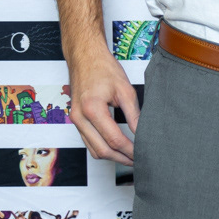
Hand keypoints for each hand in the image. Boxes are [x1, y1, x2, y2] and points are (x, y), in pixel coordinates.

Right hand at [68, 46, 140, 161]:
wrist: (84, 56)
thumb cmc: (102, 68)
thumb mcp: (125, 90)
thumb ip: (134, 114)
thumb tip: (143, 133)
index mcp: (92, 109)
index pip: (114, 140)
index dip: (130, 151)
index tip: (143, 154)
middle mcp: (79, 117)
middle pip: (102, 151)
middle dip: (122, 159)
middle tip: (138, 161)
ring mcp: (75, 120)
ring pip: (93, 150)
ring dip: (112, 157)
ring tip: (130, 157)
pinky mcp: (75, 120)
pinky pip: (88, 142)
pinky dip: (103, 148)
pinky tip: (117, 148)